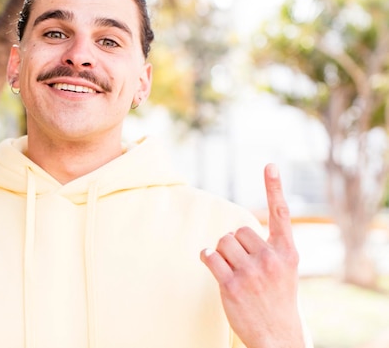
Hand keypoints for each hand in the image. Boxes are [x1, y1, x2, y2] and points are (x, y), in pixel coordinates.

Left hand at [200, 164, 304, 347]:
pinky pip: (209, 257)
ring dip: (221, 253)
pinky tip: (213, 266)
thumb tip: (238, 231)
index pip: (280, 214)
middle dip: (234, 244)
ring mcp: (252, 272)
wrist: (277, 337)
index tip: (269, 164)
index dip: (274, 188)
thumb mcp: (284, 271)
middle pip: (237, 230)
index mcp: (287, 253)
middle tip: (242, 264)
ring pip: (222, 242)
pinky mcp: (232, 285)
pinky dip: (207, 258)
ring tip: (232, 270)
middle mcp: (271, 259)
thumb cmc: (277, 300)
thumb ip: (269, 248)